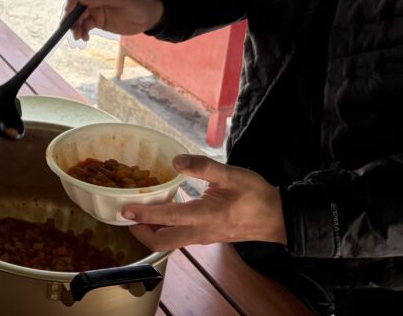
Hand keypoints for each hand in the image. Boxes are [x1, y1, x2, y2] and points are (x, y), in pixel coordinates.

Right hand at [64, 0, 163, 40]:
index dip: (72, 1)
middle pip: (76, 4)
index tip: (68, 13)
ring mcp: (95, 6)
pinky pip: (85, 25)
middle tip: (69, 29)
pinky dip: (82, 31)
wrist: (151, 16)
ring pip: (79, 16)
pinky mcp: (97, 18)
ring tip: (78, 37)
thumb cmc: (140, 2)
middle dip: (71, 17)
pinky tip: (85, 38)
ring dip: (75, 26)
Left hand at [122, 155, 286, 250]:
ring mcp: (202, 237)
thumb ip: (203, 166)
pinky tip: (161, 211)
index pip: (167, 219)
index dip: (144, 215)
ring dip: (151, 231)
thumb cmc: (256, 195)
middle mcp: (200, 232)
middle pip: (162, 242)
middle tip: (125, 215)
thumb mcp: (231, 174)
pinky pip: (179, 238)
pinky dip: (164, 228)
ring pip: (169, 242)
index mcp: (205, 216)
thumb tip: (175, 161)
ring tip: (137, 212)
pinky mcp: (206, 236)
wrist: (278, 218)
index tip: (125, 210)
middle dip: (140, 232)